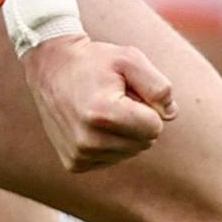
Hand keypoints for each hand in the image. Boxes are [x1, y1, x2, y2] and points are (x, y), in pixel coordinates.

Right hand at [22, 35, 174, 171]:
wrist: (50, 68)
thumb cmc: (95, 61)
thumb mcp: (130, 59)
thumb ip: (158, 86)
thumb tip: (170, 115)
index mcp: (103, 114)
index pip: (155, 127)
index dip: (148, 106)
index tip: (127, 91)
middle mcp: (88, 140)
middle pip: (144, 143)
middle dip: (137, 120)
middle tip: (114, 98)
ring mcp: (79, 155)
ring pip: (130, 152)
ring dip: (124, 132)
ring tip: (102, 109)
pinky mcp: (74, 163)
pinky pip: (112, 159)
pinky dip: (109, 142)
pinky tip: (93, 124)